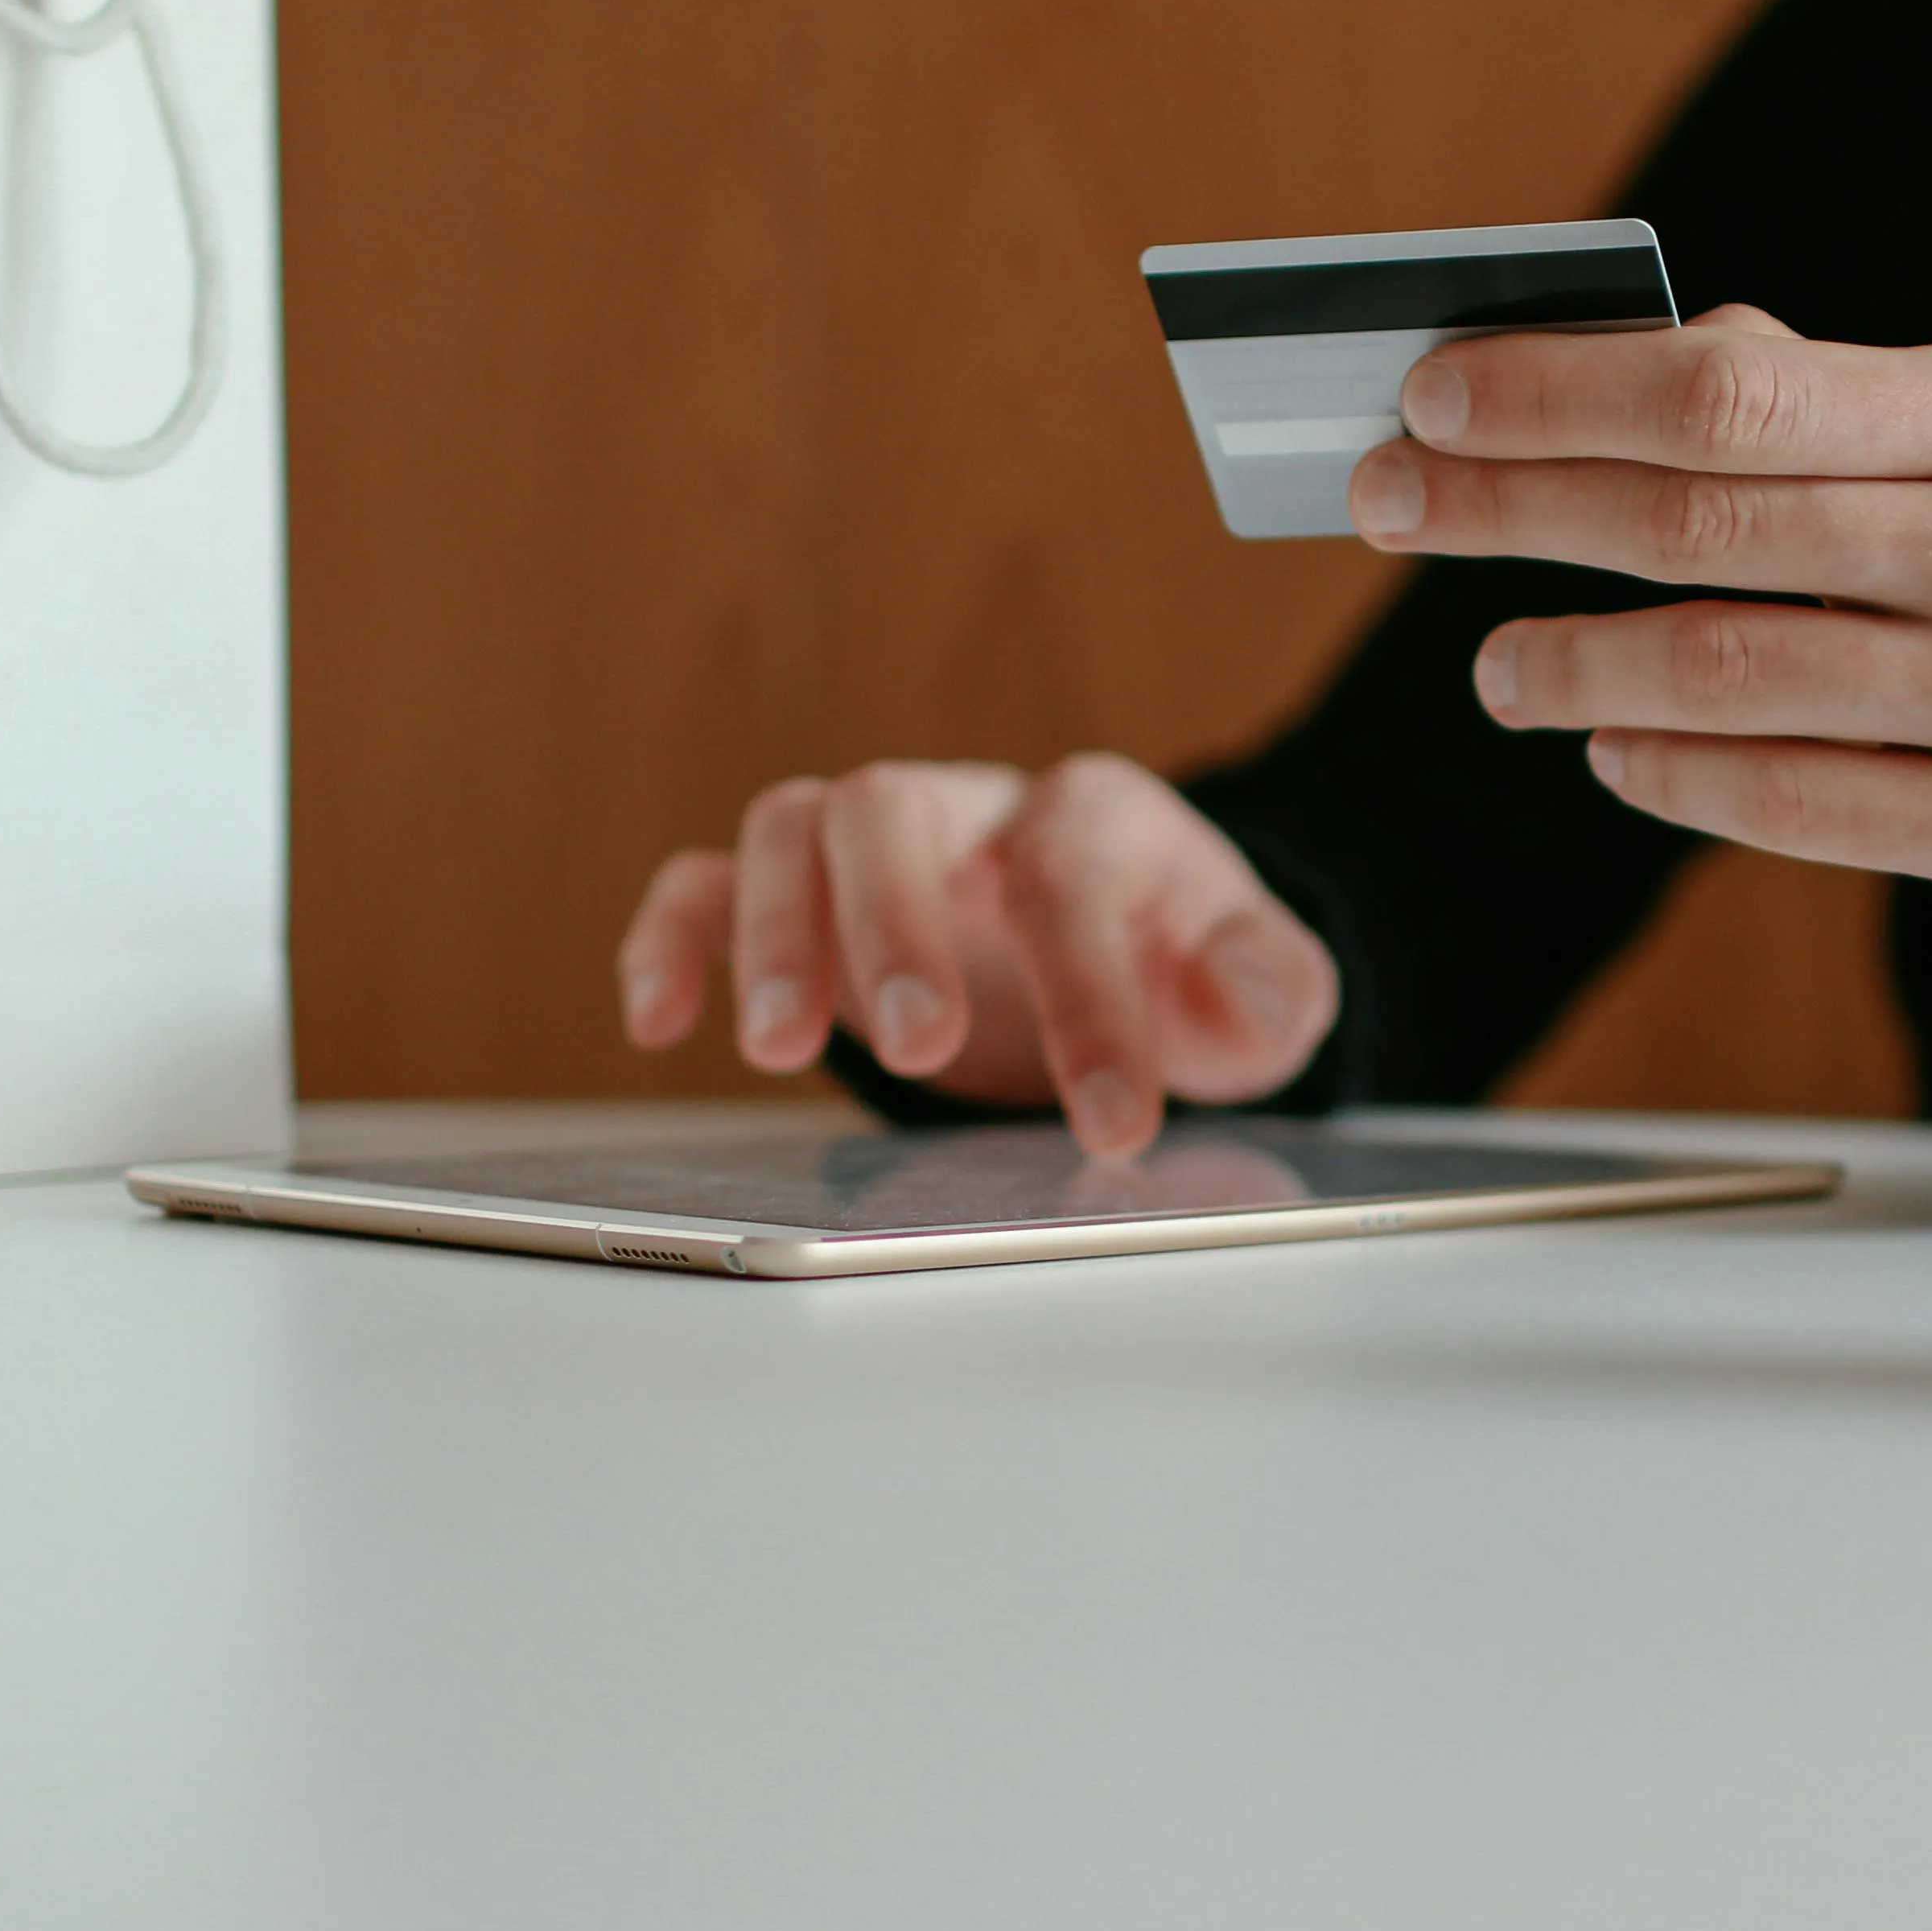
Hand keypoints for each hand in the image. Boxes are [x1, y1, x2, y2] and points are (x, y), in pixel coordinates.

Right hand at [617, 754, 1340, 1157]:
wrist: (1130, 940)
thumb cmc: (1183, 962)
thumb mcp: (1264, 986)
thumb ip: (1272, 986)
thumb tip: (1238, 999)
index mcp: (1095, 817)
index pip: (1073, 881)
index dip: (1091, 1000)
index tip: (1114, 1123)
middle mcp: (973, 807)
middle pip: (893, 807)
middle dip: (894, 923)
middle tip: (917, 1045)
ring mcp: (879, 843)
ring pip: (796, 823)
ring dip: (774, 928)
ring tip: (780, 1047)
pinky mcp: (806, 894)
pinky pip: (708, 879)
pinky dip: (672, 936)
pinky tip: (659, 1018)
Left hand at [1344, 304, 1931, 950]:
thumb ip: (1793, 395)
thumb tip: (1585, 355)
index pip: (1735, 387)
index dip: (1564, 392)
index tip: (1431, 396)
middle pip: (1707, 525)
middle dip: (1517, 511)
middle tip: (1392, 508)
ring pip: (1733, 674)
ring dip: (1575, 664)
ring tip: (1495, 668)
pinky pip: (1791, 802)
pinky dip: (1670, 775)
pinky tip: (1606, 749)